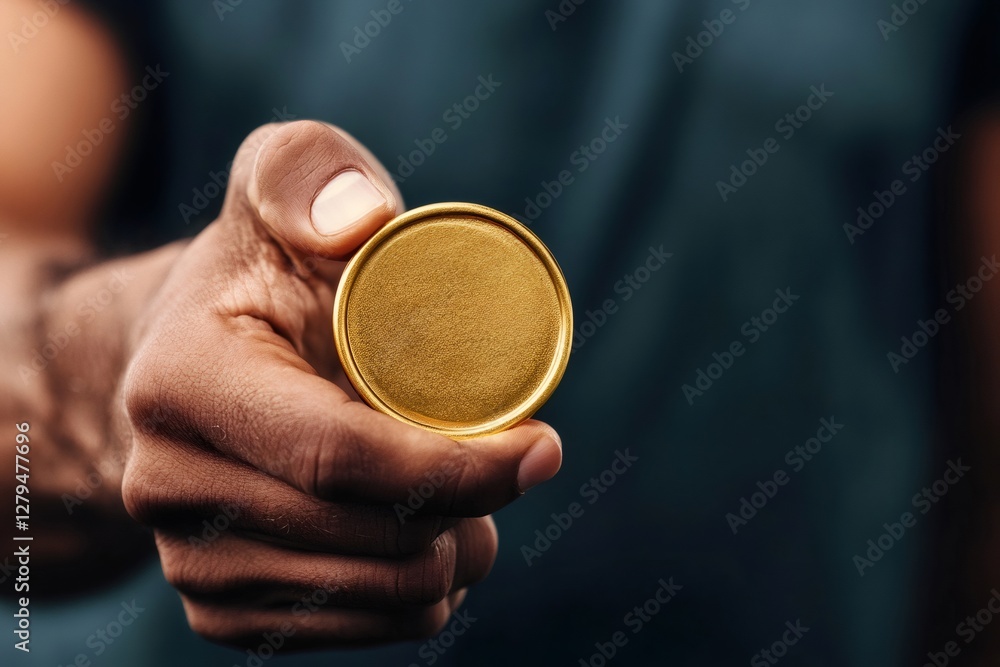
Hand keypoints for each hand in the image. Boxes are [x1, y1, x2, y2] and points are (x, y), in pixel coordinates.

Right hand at [118, 121, 562, 648]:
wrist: (183, 364)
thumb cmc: (257, 275)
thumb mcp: (274, 189)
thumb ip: (303, 172)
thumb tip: (362, 218)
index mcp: (183, 384)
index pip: (337, 456)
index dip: (457, 466)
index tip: (542, 449)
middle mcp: (166, 485)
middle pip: (368, 538)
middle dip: (470, 511)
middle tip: (515, 465)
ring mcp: (189, 558)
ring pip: (371, 599)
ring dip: (451, 557)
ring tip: (469, 501)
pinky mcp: (218, 607)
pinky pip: (348, 636)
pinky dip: (413, 601)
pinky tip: (421, 543)